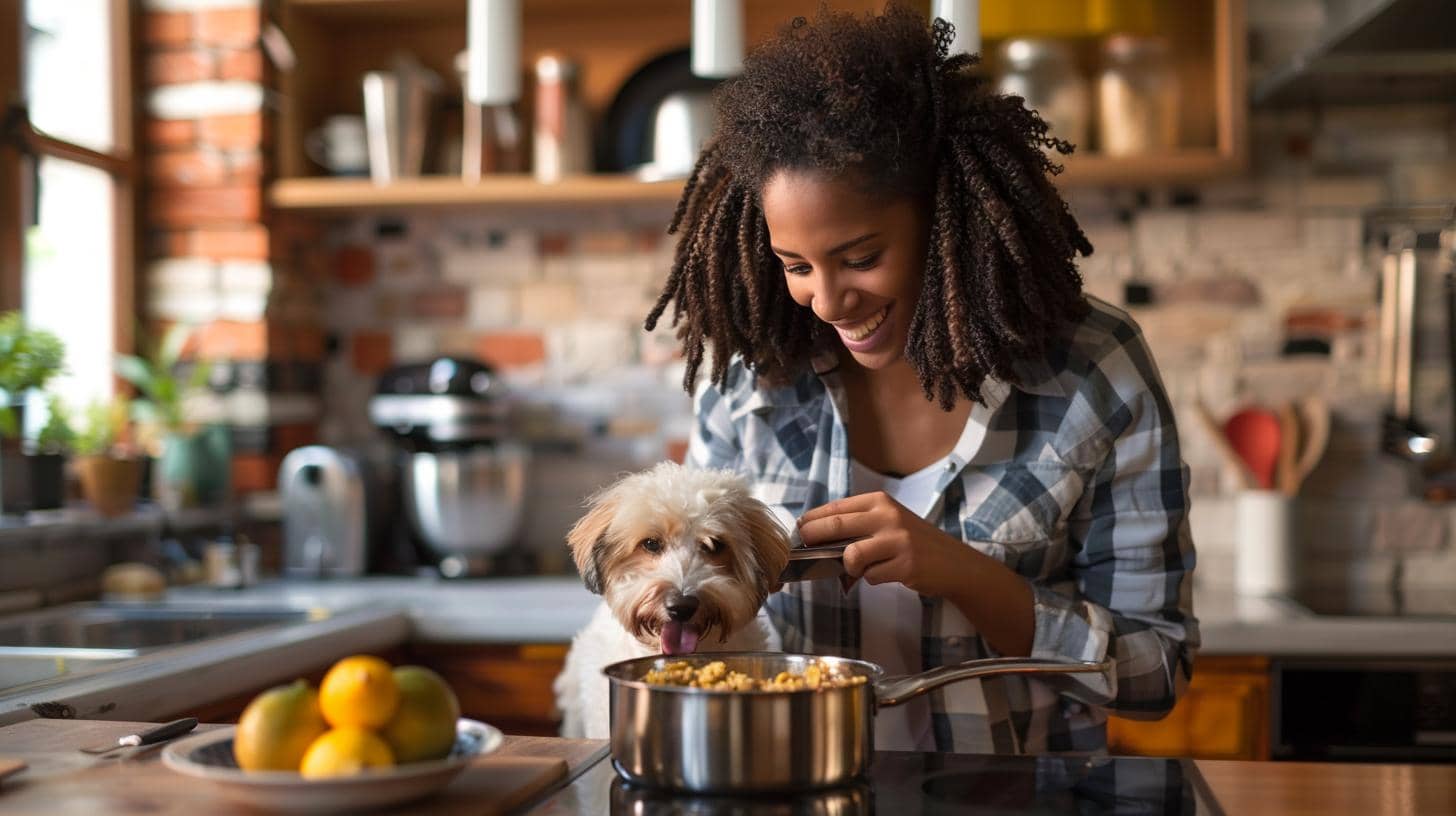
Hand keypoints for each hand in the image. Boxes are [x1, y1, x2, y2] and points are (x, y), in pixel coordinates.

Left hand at [797, 492, 980, 599]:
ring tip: (857, 569)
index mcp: (880, 501)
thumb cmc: (914, 541)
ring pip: (851, 555)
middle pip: (835, 526)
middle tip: (805, 546)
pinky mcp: (905, 565)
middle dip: (813, 537)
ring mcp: (898, 541)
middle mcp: (888, 516)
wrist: (954, 562)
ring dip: (848, 567)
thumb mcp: (888, 522)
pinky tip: (885, 574)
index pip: (836, 507)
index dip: (812, 519)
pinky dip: (871, 579)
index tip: (800, 528)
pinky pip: (870, 577)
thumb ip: (858, 524)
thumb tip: (816, 535)